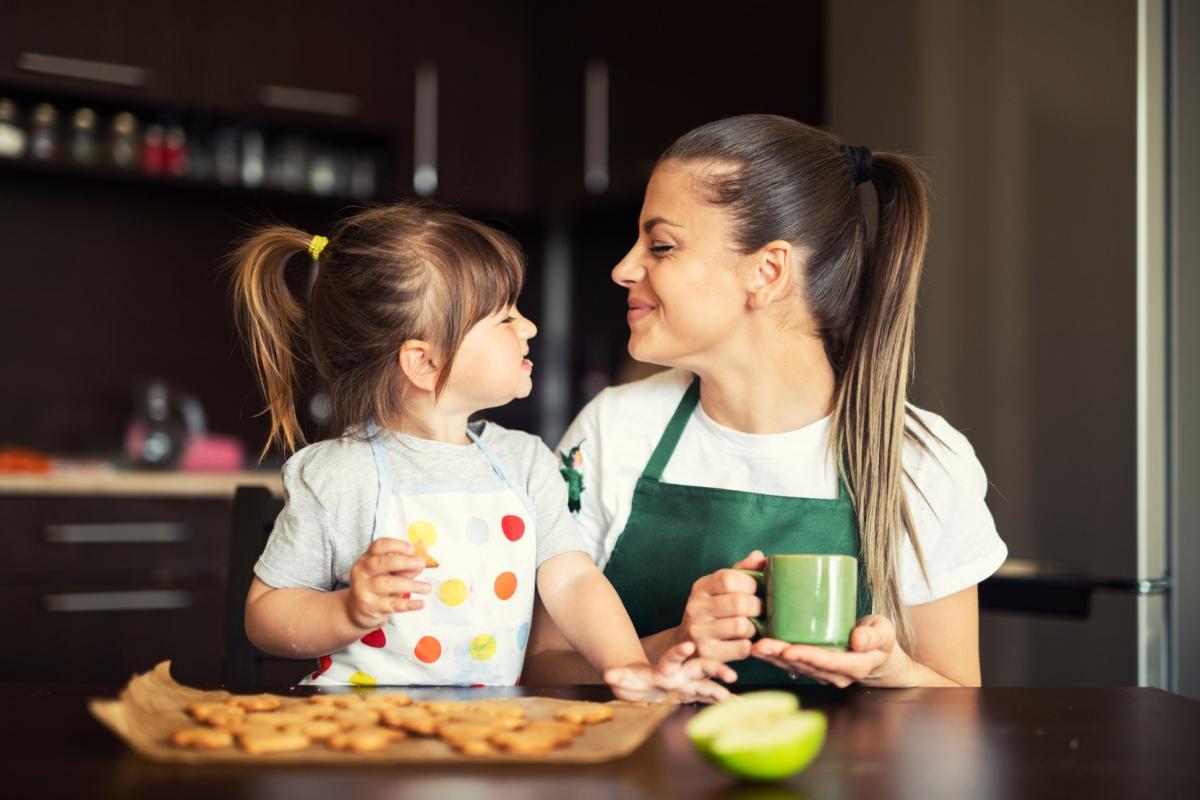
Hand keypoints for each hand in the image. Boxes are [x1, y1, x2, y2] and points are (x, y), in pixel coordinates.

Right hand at [346, 537, 430, 629]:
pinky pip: (393, 605)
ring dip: (411, 585)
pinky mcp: (371, 607)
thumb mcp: (387, 573)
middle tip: (421, 564)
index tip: (412, 549)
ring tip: (426, 587)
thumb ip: (403, 568)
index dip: (397, 545)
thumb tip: (419, 565)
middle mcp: (363, 572)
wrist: (357, 610)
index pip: (379, 546)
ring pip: (388, 584)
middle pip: (382, 563)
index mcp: (367, 558)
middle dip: (404, 562)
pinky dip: (409, 604)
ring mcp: (365, 590)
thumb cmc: (375, 585)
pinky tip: (420, 603)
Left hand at [603, 641, 736, 703]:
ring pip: (710, 682)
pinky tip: (740, 708)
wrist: (644, 683)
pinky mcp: (695, 694)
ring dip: (722, 688)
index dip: (680, 652)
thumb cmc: (636, 679)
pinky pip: (712, 698)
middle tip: (729, 674)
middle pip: (700, 666)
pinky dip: (725, 703)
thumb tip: (609, 673)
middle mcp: (682, 672)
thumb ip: (620, 675)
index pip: (674, 657)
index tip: (688, 647)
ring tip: (735, 697)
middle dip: (714, 668)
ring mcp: (691, 683)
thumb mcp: (626, 678)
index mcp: (666, 667)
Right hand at [676, 550, 765, 661]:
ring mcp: (698, 632)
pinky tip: (742, 641)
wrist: (686, 645)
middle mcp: (695, 607)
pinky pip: (742, 648)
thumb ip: (741, 571)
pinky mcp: (707, 654)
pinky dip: (748, 645)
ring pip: (742, 626)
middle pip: (740, 603)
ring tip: (750, 627)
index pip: (729, 578)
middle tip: (761, 611)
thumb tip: (759, 556)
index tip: (755, 590)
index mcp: (701, 587)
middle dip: (758, 607)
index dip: (750, 584)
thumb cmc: (712, 612)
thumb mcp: (720, 589)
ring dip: (753, 628)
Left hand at [751, 615, 916, 687]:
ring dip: (773, 658)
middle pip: (805, 666)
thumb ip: (874, 635)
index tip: (789, 650)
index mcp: (854, 666)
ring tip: (754, 646)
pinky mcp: (812, 668)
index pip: (829, 662)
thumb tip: (858, 640)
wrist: (878, 656)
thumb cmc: (880, 640)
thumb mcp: (884, 632)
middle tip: (760, 645)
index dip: (808, 656)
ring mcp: (822, 674)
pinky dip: (774, 657)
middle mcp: (835, 675)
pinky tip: (758, 648)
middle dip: (781, 656)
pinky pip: (791, 665)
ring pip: (794, 667)